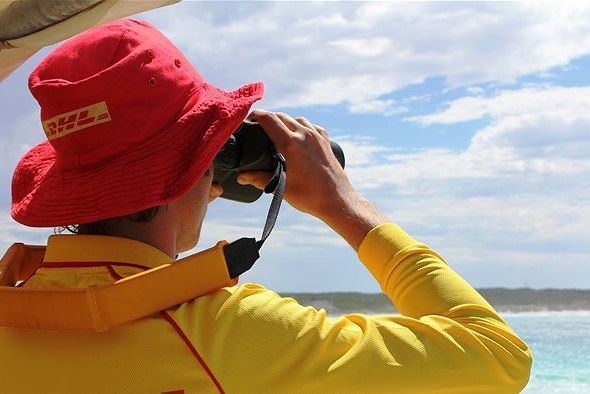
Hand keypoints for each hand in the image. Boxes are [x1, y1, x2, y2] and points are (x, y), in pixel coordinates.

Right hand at [237, 110, 387, 249]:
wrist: (338, 201)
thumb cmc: (311, 197)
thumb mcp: (282, 188)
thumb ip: (259, 179)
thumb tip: (242, 177)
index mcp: (291, 144)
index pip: (269, 119)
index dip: (256, 115)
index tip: (248, 118)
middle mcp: (305, 136)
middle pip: (282, 117)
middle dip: (268, 118)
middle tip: (258, 126)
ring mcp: (317, 138)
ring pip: (298, 120)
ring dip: (285, 121)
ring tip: (277, 130)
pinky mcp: (326, 142)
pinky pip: (312, 127)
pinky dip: (302, 127)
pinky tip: (299, 135)